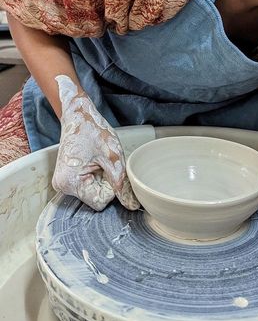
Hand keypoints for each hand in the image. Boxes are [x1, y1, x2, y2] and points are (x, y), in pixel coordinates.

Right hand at [52, 75, 138, 210]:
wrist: (78, 115)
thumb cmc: (92, 131)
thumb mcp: (112, 157)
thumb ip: (121, 182)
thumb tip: (131, 205)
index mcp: (70, 183)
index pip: (100, 202)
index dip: (111, 188)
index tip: (109, 169)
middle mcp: (62, 187)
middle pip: (95, 199)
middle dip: (106, 184)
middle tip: (103, 162)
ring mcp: (63, 183)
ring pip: (93, 193)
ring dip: (101, 180)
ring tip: (97, 161)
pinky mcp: (67, 179)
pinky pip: (88, 186)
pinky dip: (96, 176)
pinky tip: (94, 162)